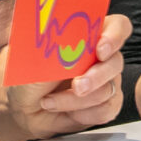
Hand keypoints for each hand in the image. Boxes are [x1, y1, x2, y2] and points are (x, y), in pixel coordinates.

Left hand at [0, 13, 131, 137]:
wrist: (23, 109)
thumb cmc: (27, 78)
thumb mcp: (33, 61)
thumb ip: (53, 52)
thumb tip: (63, 46)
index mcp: (87, 35)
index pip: (117, 26)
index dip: (114, 35)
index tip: (100, 49)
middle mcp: (101, 57)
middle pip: (116, 61)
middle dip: (96, 76)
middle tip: (77, 86)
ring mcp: (105, 81)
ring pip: (109, 90)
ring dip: (77, 100)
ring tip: (50, 102)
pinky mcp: (105, 104)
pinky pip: (107, 110)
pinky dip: (84, 114)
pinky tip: (67, 112)